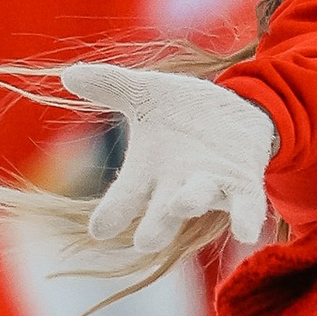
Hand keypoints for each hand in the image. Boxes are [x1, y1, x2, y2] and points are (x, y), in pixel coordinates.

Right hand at [60, 62, 274, 254]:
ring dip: (190, 203)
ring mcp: (210, 187)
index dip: (112, 216)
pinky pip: (247, 207)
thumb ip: (111, 86)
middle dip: (155, 227)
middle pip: (160, 217)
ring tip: (180, 204)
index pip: (124, 199)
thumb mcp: (147, 93)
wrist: (235, 110)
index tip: (100, 229)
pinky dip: (246, 219)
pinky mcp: (244, 183)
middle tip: (144, 240)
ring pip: (198, 202)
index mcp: (148, 173)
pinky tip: (247, 233)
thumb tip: (69, 75)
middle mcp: (176, 188)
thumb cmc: (184, 112)